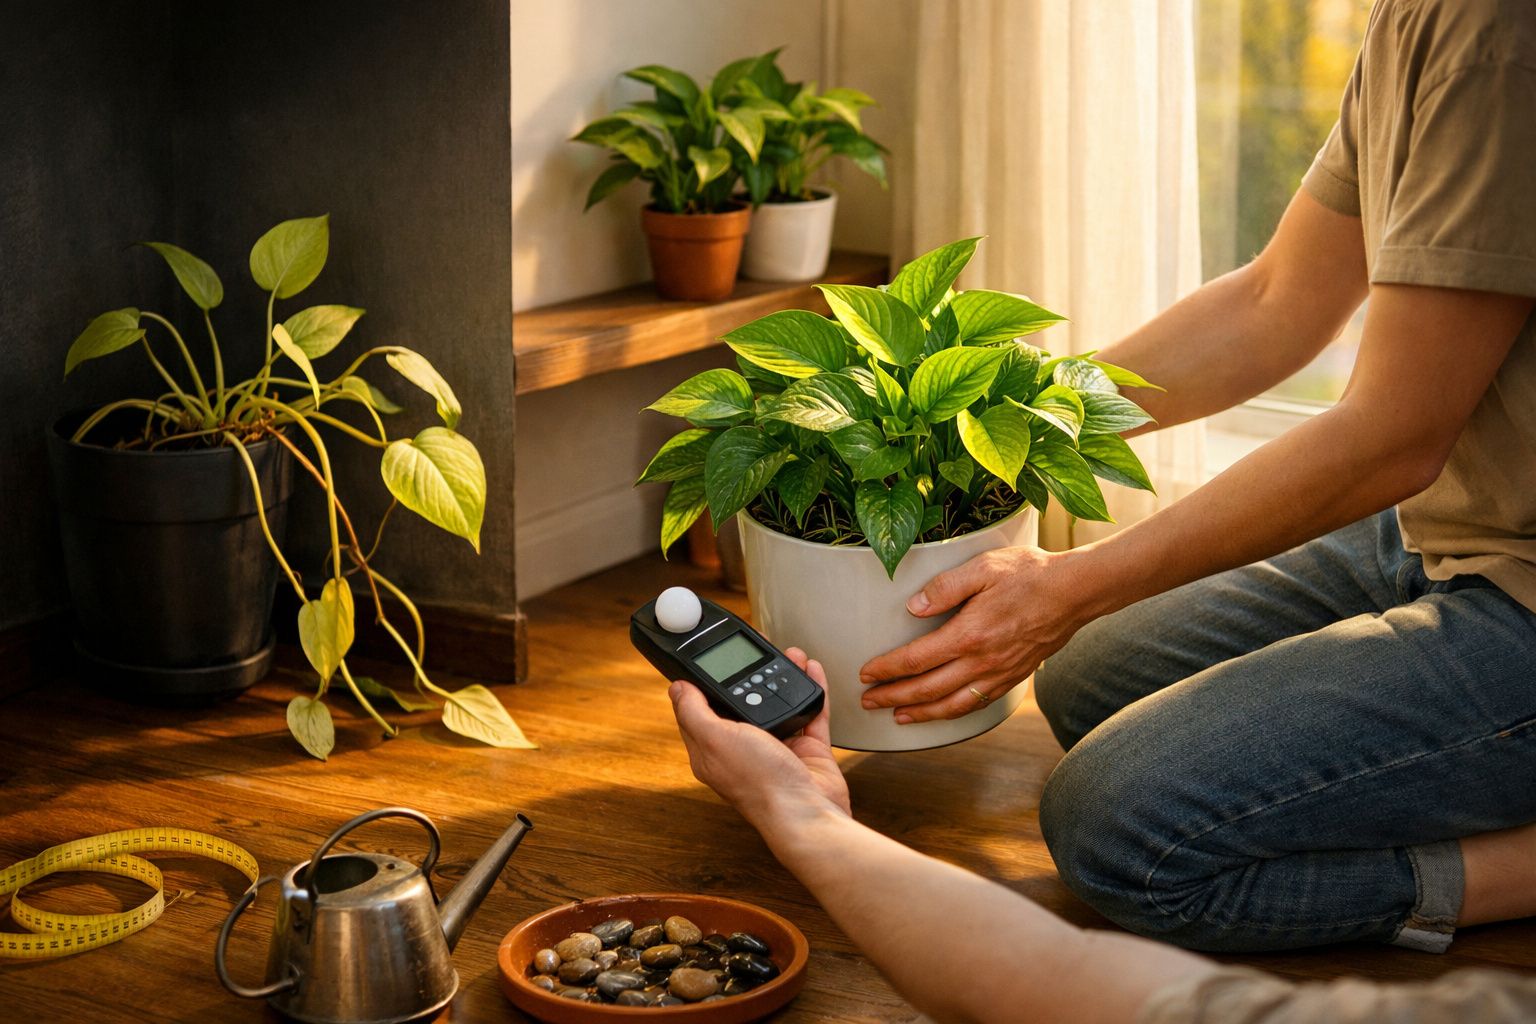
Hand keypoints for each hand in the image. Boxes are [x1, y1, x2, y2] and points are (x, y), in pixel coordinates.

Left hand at [669, 647, 850, 824]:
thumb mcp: (715, 740)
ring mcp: (777, 749)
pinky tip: (810, 670)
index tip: (712, 660)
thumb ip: (694, 712)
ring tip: (787, 653)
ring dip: (783, 675)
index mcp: (714, 750)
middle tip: (756, 651)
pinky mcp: (806, 750)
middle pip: (744, 701)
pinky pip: (809, 711)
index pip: (702, 710)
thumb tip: (677, 688)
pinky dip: (811, 689)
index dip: (705, 683)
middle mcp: (744, 749)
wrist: (807, 812)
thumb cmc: (760, 784)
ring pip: (778, 703)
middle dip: (750, 674)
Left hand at [858, 546, 1096, 723]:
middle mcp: (982, 661)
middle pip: (928, 689)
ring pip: (952, 704)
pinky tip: (941, 711)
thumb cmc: (1029, 574)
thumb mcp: (983, 567)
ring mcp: (999, 673)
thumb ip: (945, 587)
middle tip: (868, 701)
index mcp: (969, 634)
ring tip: (897, 716)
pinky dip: (953, 713)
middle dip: (894, 697)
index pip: (916, 659)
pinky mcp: (1012, 677)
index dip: (887, 669)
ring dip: (921, 713)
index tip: (866, 673)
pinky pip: (977, 703)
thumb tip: (913, 607)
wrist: (1075, 592)